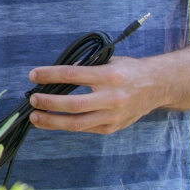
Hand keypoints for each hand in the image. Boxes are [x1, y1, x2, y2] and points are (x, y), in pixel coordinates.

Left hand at [27, 56, 164, 133]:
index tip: (33, 75)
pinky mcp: (111, 127)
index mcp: (109, 76)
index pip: (73, 75)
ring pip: (77, 123)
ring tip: (35, 117)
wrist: (157, 86)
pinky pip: (84, 128)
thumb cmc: (128, 71)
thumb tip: (57, 74)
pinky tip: (52, 121)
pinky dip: (66, 125)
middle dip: (48, 103)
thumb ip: (85, 66)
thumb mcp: (109, 61)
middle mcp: (111, 98)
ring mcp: (112, 115)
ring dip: (52, 121)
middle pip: (73, 104)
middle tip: (32, 100)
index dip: (50, 75)